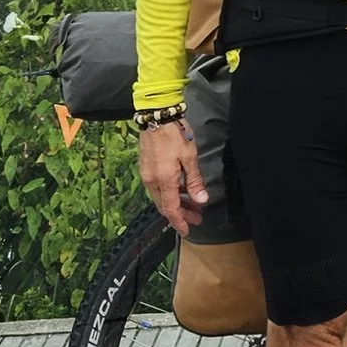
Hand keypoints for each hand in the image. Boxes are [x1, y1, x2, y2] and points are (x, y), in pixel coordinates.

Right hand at [138, 118, 208, 237]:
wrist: (157, 116)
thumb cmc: (175, 134)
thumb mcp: (190, 157)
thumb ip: (195, 181)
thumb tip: (201, 200)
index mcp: (164, 180)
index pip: (171, 209)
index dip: (180, 222)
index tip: (188, 230)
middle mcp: (152, 181)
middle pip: (165, 205)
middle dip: (181, 214)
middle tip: (197, 217)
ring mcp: (147, 174)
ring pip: (161, 197)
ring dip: (176, 203)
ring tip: (192, 204)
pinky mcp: (146, 167)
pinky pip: (157, 187)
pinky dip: (169, 193)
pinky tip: (180, 190)